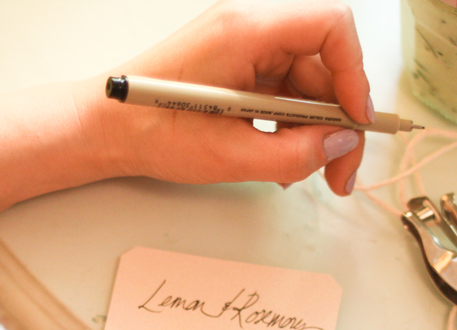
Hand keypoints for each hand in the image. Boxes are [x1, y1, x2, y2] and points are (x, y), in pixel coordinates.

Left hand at [94, 0, 370, 195]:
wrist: (102, 129)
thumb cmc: (148, 131)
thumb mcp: (229, 157)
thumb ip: (294, 155)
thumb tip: (341, 146)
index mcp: (245, 31)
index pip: (331, 27)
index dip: (354, 75)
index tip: (354, 123)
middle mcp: (248, 29)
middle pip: (324, 64)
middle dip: (339, 120)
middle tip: (342, 172)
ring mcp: (243, 49)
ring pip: (306, 84)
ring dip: (316, 131)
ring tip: (313, 175)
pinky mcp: (236, 69)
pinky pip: (283, 93)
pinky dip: (291, 128)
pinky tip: (286, 161)